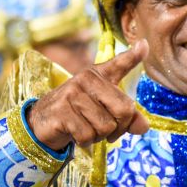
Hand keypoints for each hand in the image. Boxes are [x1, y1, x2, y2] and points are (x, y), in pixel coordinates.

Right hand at [27, 40, 149, 150]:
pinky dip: (85, 141)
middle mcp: (85, 79)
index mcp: (97, 75)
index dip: (134, 56)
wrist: (42, 122)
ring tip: (86, 129)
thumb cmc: (78, 113)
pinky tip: (75, 134)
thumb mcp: (104, 110)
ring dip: (99, 136)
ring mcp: (71, 94)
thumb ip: (127, 116)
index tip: (144, 45)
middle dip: (119, 128)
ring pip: (105, 126)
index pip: (119, 64)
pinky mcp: (60, 111)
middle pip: (124, 109)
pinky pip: (87, 135)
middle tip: (107, 131)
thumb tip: (144, 127)